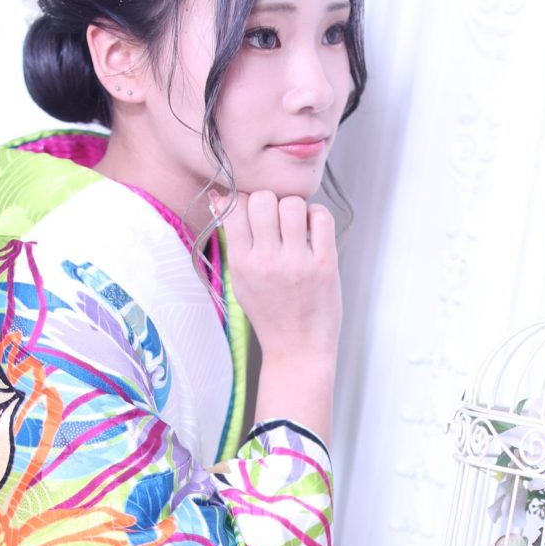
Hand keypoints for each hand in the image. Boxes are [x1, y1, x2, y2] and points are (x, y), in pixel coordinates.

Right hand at [217, 190, 341, 362]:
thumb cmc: (269, 312)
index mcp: (241, 263)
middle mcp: (266, 261)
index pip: (235, 206)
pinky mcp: (325, 265)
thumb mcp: (240, 279)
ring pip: (292, 203)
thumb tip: (220, 196)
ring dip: (294, 209)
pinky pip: (321, 217)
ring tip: (296, 227)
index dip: (244, 201)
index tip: (252, 213)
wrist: (297, 349)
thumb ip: (232, 240)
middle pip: (263, 198)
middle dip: (270, 202)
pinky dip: (317, 217)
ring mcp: (297, 263)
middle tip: (276, 220)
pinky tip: (313, 233)